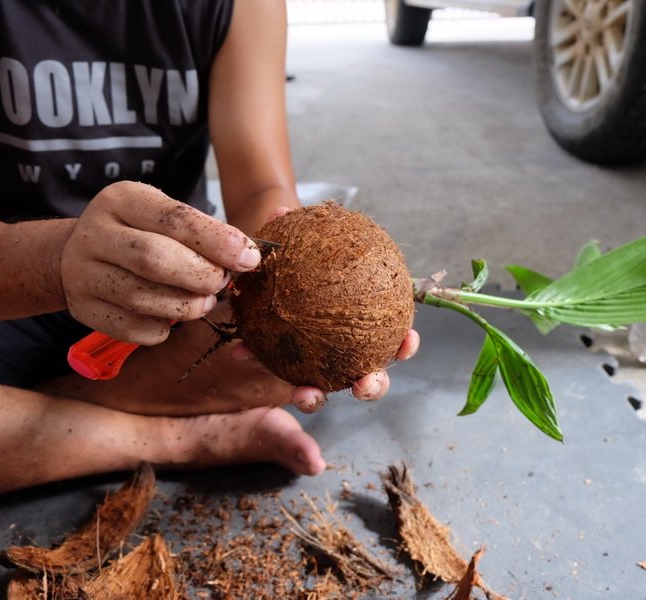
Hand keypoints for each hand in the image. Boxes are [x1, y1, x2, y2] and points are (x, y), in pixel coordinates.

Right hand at [60, 181, 260, 344]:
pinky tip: (172, 318)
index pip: (175, 220)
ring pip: (141, 297)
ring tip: (203, 302)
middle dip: (200, 275)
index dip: (218, 242)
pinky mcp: (82, 308)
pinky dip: (161, 329)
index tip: (248, 258)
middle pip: (154, 258)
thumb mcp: (164, 216)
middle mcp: (94, 233)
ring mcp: (81, 272)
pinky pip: (130, 328)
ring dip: (186, 306)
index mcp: (122, 199)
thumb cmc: (140, 233)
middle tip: (220, 283)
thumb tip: (249, 256)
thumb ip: (204, 232)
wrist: (79, 253)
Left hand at [261, 206, 420, 412]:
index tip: (406, 341)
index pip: (395, 336)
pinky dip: (256, 357)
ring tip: (304, 394)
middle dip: (372, 385)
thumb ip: (292, 227)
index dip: (404, 344)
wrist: (267, 263)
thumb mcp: (297, 239)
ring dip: (316, 397)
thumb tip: (281, 210)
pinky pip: (270, 363)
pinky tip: (240, 351)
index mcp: (367, 321)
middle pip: (369, 374)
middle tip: (363, 384)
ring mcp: (318, 361)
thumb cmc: (297, 253)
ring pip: (324, 385)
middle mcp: (348, 348)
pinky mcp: (280, 360)